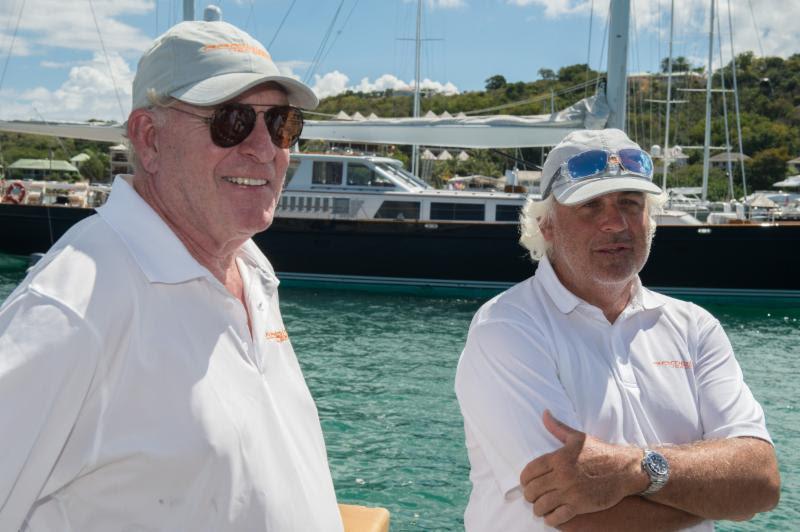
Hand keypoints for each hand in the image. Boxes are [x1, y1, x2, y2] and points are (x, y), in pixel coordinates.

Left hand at [519, 411, 645, 526]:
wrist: (625, 469)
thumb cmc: (601, 452)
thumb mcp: (578, 437)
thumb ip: (557, 427)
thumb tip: (544, 413)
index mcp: (558, 458)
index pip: (529, 471)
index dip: (524, 480)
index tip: (526, 483)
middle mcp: (562, 475)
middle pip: (532, 490)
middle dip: (529, 495)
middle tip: (533, 497)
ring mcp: (571, 491)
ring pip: (541, 505)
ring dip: (538, 508)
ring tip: (540, 507)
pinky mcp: (580, 505)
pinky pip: (557, 517)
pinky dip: (551, 519)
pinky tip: (552, 516)